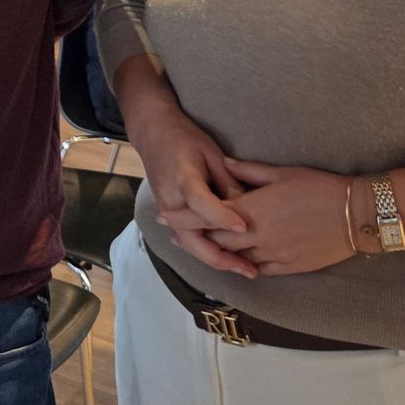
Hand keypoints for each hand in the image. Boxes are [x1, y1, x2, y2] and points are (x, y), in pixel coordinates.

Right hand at [128, 97, 256, 279]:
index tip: (244, 228)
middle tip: (251, 270)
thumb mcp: (212, 154)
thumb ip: (229, 183)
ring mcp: (168, 212)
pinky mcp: (170, 217)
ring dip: (216, 259)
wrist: (153, 134)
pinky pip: (188, 239)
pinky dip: (207, 251)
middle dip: (222, 258)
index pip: (202, 204)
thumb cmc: (186, 139)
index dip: (223, 218)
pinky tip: (228, 257)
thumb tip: (247, 212)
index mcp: (183, 179)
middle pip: (192, 239)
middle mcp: (171, 202)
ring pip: (190, 245)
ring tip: (244, 268)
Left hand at [206, 159, 356, 276]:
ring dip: (226, 252)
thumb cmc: (319, 187)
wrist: (355, 213)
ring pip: (238, 259)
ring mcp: (274, 254)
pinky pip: (260, 270)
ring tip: (217, 244)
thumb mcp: (282, 173)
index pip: (210, 217)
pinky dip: (249, 264)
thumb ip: (249, 171)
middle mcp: (259, 235)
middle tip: (192, 233)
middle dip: (203, 238)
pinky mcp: (289, 267)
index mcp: (254, 209)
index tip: (175, 216)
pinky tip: (245, 257)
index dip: (191, 217)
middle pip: (219, 243)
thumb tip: (225, 162)